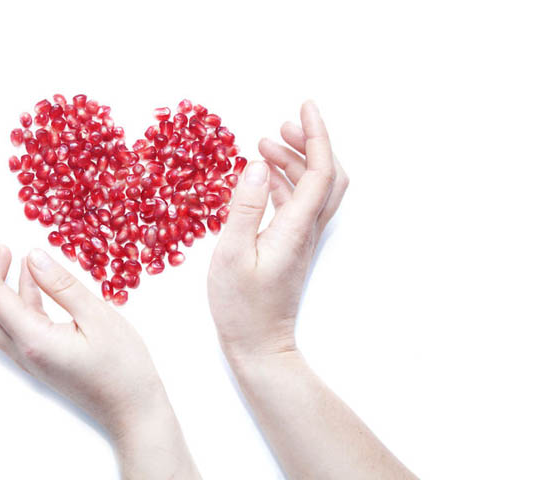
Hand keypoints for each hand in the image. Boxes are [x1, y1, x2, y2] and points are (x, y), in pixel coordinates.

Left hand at [0, 228, 199, 478]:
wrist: (133, 411)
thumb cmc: (123, 368)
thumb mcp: (98, 317)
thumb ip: (62, 285)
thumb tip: (33, 256)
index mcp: (32, 339)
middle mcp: (22, 350)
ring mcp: (29, 356)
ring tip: (3, 250)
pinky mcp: (40, 356)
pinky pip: (16, 321)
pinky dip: (15, 294)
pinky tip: (29, 275)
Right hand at [207, 101, 347, 360]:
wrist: (259, 345)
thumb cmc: (240, 306)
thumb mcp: (230, 253)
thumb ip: (244, 206)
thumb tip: (256, 164)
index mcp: (295, 228)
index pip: (320, 171)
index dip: (317, 135)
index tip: (304, 107)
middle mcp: (306, 230)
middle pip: (328, 177)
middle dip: (311, 143)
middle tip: (282, 125)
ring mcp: (302, 239)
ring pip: (315, 190)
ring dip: (296, 162)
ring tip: (265, 146)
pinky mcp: (292, 247)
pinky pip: (299, 205)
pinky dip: (287, 183)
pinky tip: (264, 178)